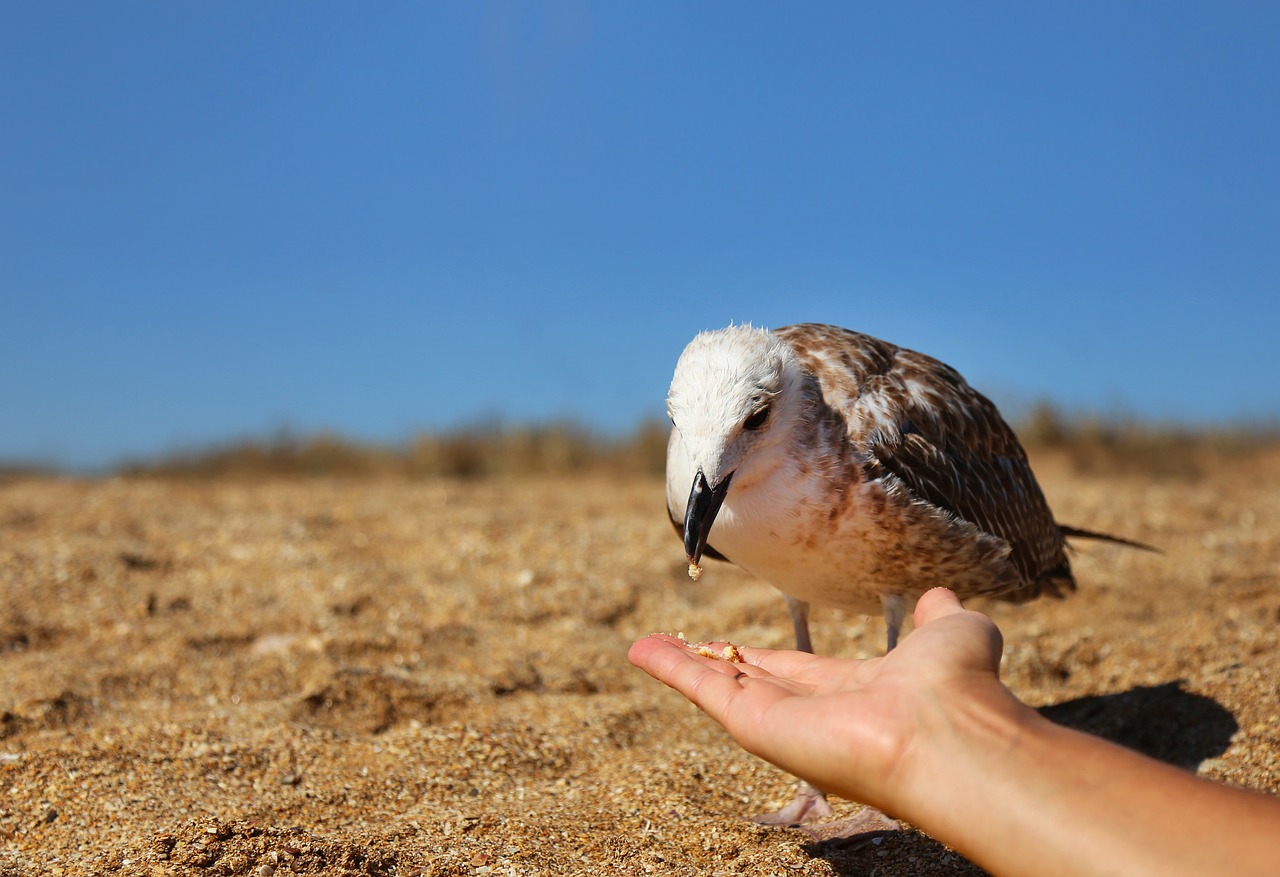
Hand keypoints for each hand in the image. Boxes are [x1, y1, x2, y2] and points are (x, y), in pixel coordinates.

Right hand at [628, 587, 1017, 814]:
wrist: (949, 731)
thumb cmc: (958, 688)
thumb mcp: (952, 633)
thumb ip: (939, 616)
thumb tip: (939, 597)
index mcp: (855, 691)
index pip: (798, 674)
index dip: (764, 660)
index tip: (738, 649)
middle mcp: (813, 711)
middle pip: (749, 682)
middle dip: (714, 665)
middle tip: (680, 648)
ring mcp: (781, 721)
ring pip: (719, 686)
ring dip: (680, 665)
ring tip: (645, 647)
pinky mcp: (756, 726)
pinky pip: (704, 690)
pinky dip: (669, 668)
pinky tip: (641, 651)